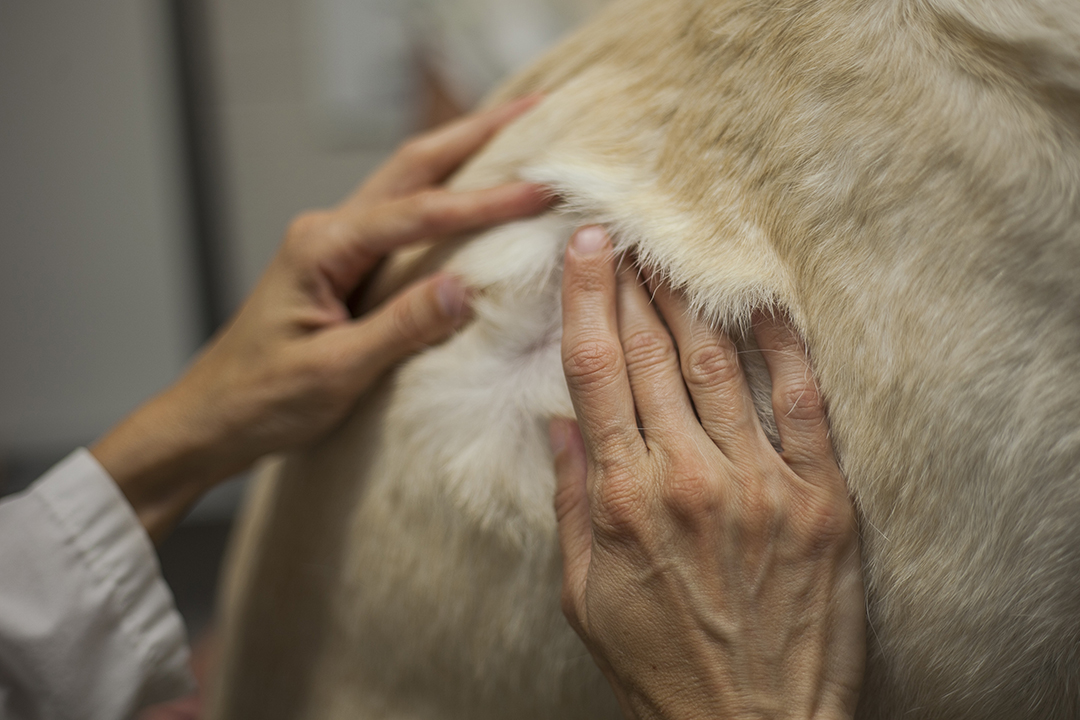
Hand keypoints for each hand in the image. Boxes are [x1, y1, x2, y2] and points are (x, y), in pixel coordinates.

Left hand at [92, 96, 549, 542]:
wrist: (211, 419)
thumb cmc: (260, 399)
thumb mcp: (333, 371)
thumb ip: (399, 328)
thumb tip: (463, 290)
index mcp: (322, 247)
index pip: (418, 213)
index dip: (484, 202)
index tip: (540, 191)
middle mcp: (329, 231)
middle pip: (412, 167)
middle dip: (475, 135)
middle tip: (535, 109)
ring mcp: (337, 246)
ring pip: (408, 185)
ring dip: (462, 157)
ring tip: (518, 136)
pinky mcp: (346, 268)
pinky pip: (405, 222)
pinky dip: (446, 200)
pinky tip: (476, 196)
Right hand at [550, 227, 864, 719]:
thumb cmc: (659, 666)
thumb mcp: (584, 594)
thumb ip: (571, 502)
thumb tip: (558, 424)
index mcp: (621, 499)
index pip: (596, 371)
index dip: (587, 298)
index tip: (585, 245)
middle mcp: (687, 479)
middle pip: (654, 353)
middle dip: (635, 280)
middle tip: (628, 227)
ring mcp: (760, 484)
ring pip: (720, 363)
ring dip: (694, 297)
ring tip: (678, 249)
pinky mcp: (821, 500)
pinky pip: (804, 402)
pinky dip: (786, 344)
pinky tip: (766, 299)